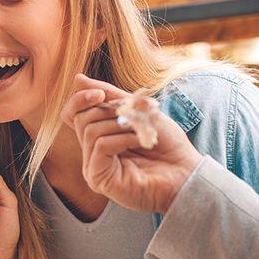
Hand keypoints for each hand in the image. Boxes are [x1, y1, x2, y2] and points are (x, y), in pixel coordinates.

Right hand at [61, 74, 202, 214]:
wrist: (185, 173)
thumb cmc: (166, 145)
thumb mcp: (138, 111)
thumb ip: (110, 96)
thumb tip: (78, 79)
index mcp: (99, 136)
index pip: (72, 114)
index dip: (80, 99)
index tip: (101, 94)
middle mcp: (92, 152)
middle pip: (81, 119)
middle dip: (109, 111)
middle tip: (134, 116)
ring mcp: (93, 166)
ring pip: (90, 131)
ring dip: (119, 124)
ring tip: (140, 130)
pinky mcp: (98, 179)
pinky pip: (100, 146)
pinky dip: (121, 138)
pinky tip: (138, 141)